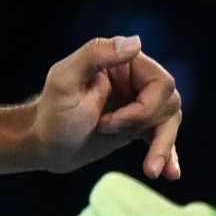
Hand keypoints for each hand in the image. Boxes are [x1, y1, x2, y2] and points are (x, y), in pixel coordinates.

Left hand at [28, 35, 183, 179]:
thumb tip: (135, 43)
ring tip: (151, 171)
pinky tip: (170, 173)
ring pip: (170, 119)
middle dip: (143, 123)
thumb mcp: (65, 81)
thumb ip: (95, 55)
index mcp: (122, 62)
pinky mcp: (137, 126)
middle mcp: (135, 79)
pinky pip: (163, 135)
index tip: (107, 123)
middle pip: (169, 101)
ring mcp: (138, 103)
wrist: (45, 146)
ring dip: (162, 145)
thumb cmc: (51, 114)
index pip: (160, 81)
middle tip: (105, 131)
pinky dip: (168, 154)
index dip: (142, 107)